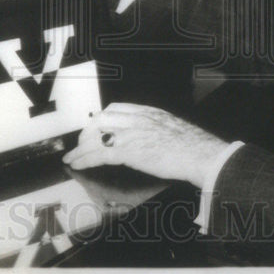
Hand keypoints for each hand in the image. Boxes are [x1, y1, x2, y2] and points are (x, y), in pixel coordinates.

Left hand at [62, 103, 228, 188]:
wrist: (200, 154)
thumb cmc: (192, 146)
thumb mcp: (171, 128)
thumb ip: (156, 129)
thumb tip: (149, 139)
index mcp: (147, 112)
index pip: (115, 108)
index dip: (101, 119)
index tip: (95, 128)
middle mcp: (136, 118)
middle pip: (100, 119)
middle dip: (87, 133)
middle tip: (82, 145)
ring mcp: (131, 133)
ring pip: (95, 136)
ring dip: (80, 148)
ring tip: (73, 157)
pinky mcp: (128, 151)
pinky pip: (98, 154)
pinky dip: (84, 159)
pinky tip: (78, 165)